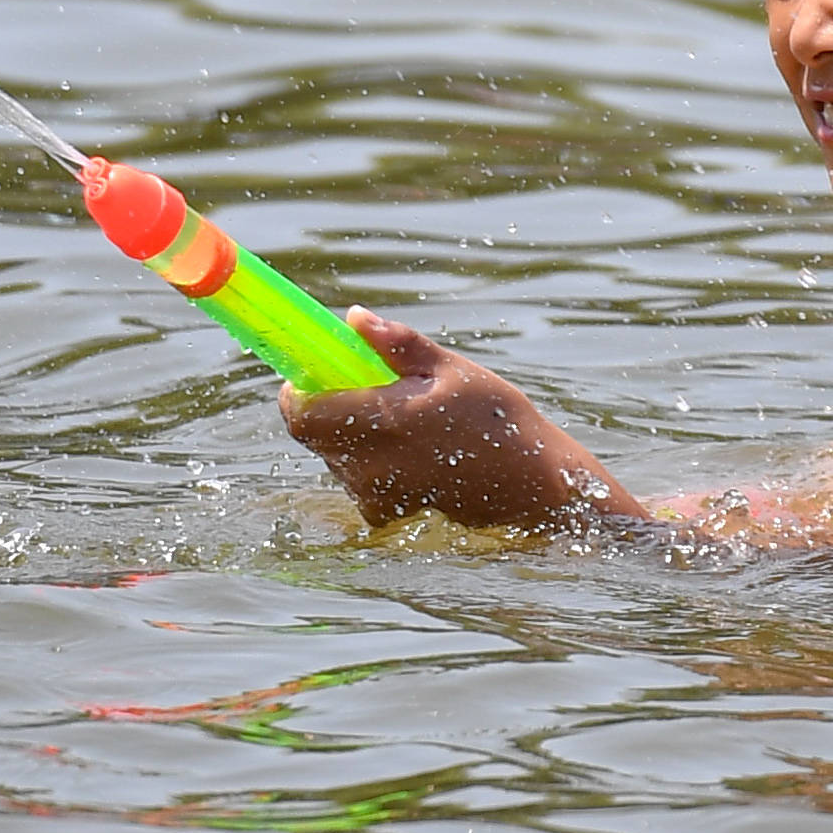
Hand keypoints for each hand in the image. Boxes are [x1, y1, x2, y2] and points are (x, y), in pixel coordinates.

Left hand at [279, 309, 629, 530]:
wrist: (533, 488)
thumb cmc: (497, 420)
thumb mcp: (451, 369)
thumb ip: (397, 344)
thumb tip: (354, 318)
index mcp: (384, 422)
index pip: (301, 412)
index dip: (299, 388)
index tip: (318, 369)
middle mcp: (370, 466)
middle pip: (312, 433)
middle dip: (327, 405)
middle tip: (366, 385)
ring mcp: (375, 495)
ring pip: (331, 454)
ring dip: (348, 431)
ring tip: (401, 418)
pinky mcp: (383, 514)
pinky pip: (353, 477)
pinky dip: (366, 457)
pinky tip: (409, 449)